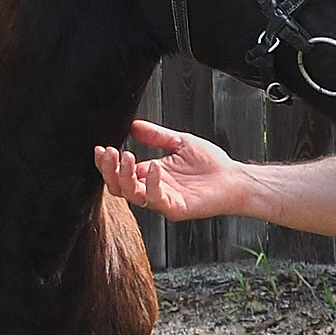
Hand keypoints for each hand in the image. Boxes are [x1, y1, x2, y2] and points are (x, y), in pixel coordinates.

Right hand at [94, 119, 252, 220]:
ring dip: (124, 176)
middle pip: (118, 187)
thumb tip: (133, 125)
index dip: (108, 163)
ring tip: (126, 156)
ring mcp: (162, 201)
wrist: (234, 179)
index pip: (120, 172)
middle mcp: (152, 190)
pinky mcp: (175, 209)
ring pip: (132, 195)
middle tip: (109, 152)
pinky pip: (155, 200)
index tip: (102, 147)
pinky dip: (151, 183)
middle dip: (109, 170)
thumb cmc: (210, 164)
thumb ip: (156, 136)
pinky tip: (153, 167)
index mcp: (150, 175)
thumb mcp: (179, 142)